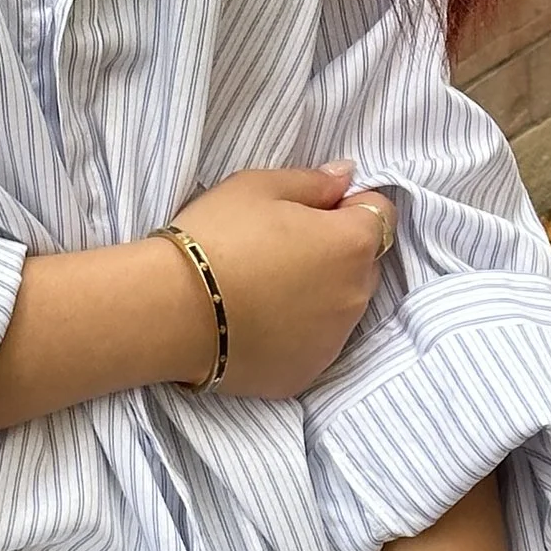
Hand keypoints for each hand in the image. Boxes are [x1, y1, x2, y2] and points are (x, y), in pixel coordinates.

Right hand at [168, 161, 394, 398]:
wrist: (171, 311)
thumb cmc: (215, 237)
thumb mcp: (259, 186)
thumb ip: (314, 182)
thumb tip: (346, 177)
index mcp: (352, 244)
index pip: (379, 214)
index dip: (349, 206)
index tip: (313, 210)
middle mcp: (356, 296)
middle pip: (364, 265)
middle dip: (338, 253)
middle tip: (283, 248)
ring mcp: (333, 341)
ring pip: (342, 308)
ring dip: (321, 295)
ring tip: (267, 289)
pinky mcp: (306, 374)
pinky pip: (314, 345)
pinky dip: (298, 333)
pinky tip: (259, 322)